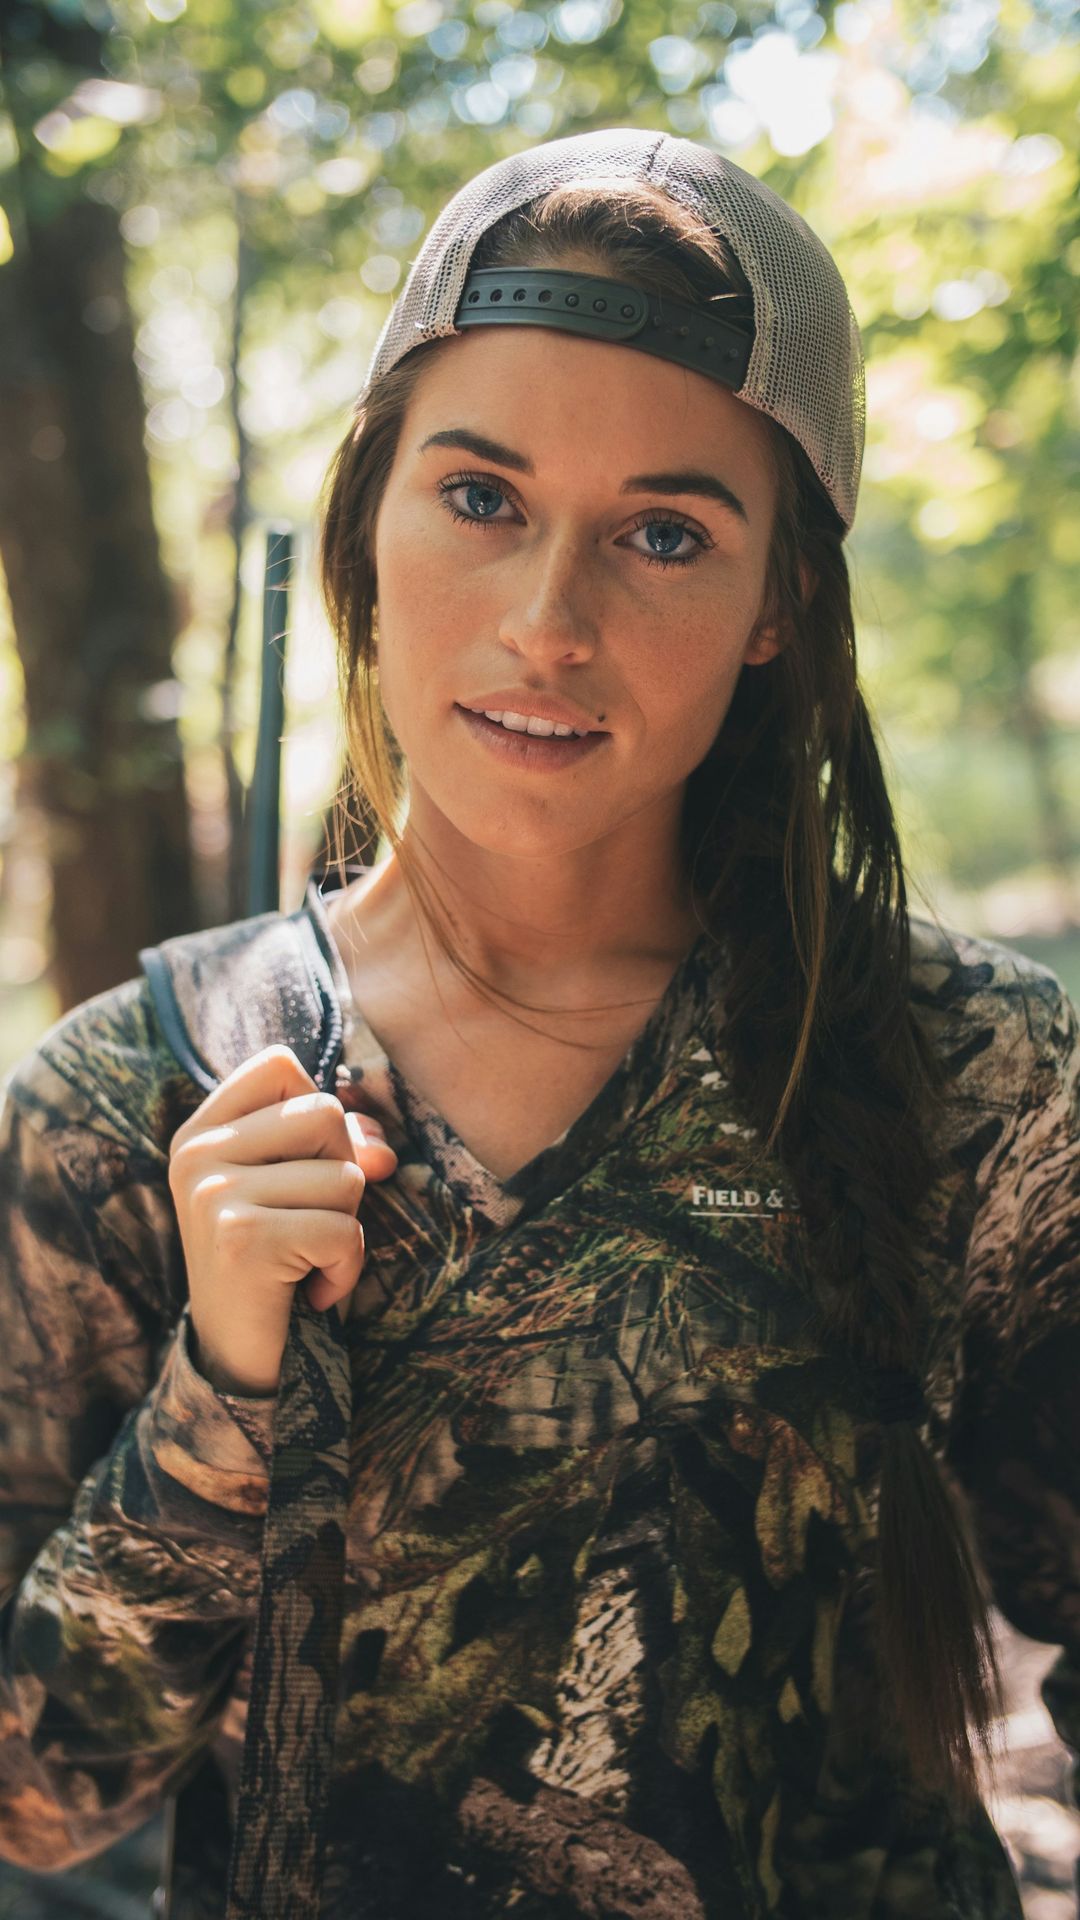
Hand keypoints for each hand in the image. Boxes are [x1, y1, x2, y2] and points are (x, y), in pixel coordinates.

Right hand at [167, 1044, 397, 1395]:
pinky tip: (308, 1290)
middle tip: (303, 1225)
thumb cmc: (279, 1263)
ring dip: (345, 1228)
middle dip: (341, 1174)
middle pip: (324, 1114)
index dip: (318, 1112)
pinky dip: (344, 1268)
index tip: (302, 1168)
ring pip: (345, 1175)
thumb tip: (382, 1153)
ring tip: (303, 1260)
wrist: (242, 1360)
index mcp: (200, 1131)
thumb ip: (338, 1144)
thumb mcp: (300, 1188)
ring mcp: (212, 1194)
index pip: (280, 1065)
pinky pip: (344, 1230)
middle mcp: (195, 1154)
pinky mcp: (242, 1239)